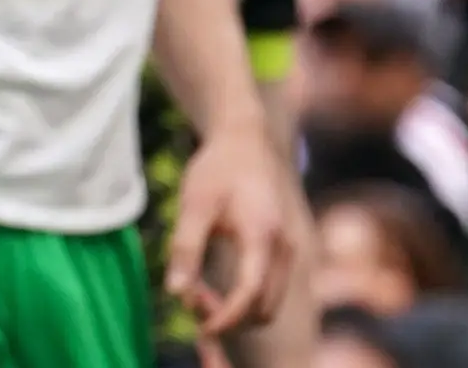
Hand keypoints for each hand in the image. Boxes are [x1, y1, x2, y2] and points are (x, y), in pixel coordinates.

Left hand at [165, 119, 304, 336]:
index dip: (227, 317)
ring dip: (238, 308)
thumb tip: (175, 293)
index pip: (250, 293)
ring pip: (270, 302)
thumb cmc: (217, 170)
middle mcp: (286, 249)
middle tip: (189, 298)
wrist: (247, 141)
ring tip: (196, 288)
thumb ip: (185, 249)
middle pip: (265, 307)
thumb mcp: (193, 205)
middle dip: (230, 315)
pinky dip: (246, 297)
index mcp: (263, 236)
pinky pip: (270, 288)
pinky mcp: (287, 252)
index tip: (200, 325)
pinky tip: (212, 281)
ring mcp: (292, 252)